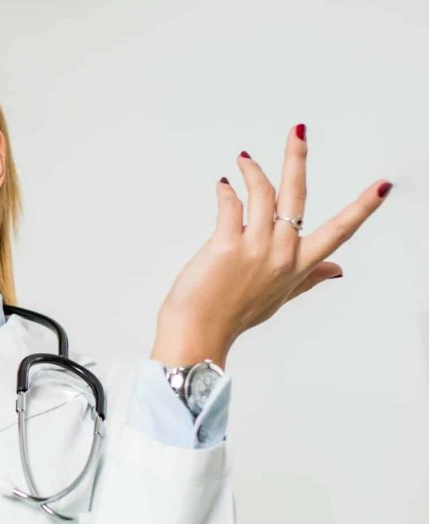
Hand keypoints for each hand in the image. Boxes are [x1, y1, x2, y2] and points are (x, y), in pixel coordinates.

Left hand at [151, 122, 393, 367]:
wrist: (199, 333)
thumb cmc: (235, 316)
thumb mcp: (280, 298)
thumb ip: (308, 278)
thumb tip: (336, 269)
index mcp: (297, 266)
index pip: (339, 232)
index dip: (361, 207)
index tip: (383, 185)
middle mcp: (281, 254)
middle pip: (296, 196)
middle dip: (297, 158)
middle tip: (298, 130)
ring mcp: (255, 249)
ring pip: (262, 194)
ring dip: (252, 170)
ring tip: (243, 160)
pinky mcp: (226, 246)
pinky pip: (231, 205)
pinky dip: (226, 191)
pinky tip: (223, 185)